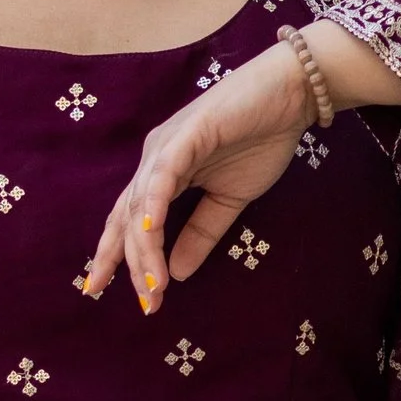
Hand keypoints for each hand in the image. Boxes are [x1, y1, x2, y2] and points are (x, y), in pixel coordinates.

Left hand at [84, 28, 400, 314]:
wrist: (291, 96)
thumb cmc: (260, 140)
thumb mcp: (229, 199)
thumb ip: (201, 233)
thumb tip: (175, 273)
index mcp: (161, 174)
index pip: (128, 221)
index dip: (117, 257)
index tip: (109, 294)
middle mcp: (155, 159)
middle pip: (128, 218)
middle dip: (132, 264)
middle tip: (147, 304)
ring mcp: (168, 145)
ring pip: (143, 202)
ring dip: (146, 247)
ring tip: (153, 284)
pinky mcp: (189, 132)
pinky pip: (164, 173)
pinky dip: (154, 202)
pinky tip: (148, 229)